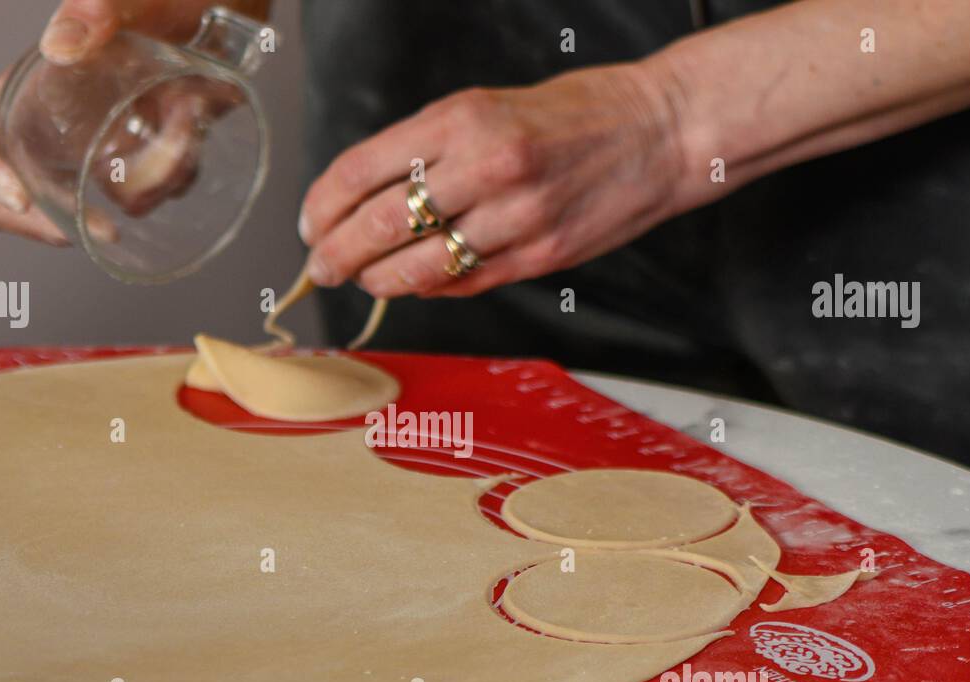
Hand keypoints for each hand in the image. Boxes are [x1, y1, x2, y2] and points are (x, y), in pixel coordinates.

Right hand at [0, 0, 210, 244]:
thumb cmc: (167, 3)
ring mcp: (89, 154)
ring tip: (175, 159)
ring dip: (132, 196)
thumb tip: (63, 47)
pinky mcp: (133, 170)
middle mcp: (49, 128)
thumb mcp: (131, 0)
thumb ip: (96, 9)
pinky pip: (135, 203)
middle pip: (9, 199)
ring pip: (83, 211)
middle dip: (44, 224)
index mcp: (26, 88)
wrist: (221, 19)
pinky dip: (164, 189)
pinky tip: (189, 154)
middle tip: (96, 229)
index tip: (18, 198)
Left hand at [298, 63, 689, 298]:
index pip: (361, 170)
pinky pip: (465, 283)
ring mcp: (515, 217)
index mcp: (463, 118)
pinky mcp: (541, 257)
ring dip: (378, 281)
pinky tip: (417, 284)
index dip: (322, 205)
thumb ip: (428, 149)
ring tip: (364, 281)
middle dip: (335, 255)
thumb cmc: (575, 114)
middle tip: (319, 268)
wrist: (660, 130)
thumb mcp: (489, 105)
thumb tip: (367, 198)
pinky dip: (431, 288)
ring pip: (418, 267)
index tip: (310, 223)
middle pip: (378, 225)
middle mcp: (485, 166)